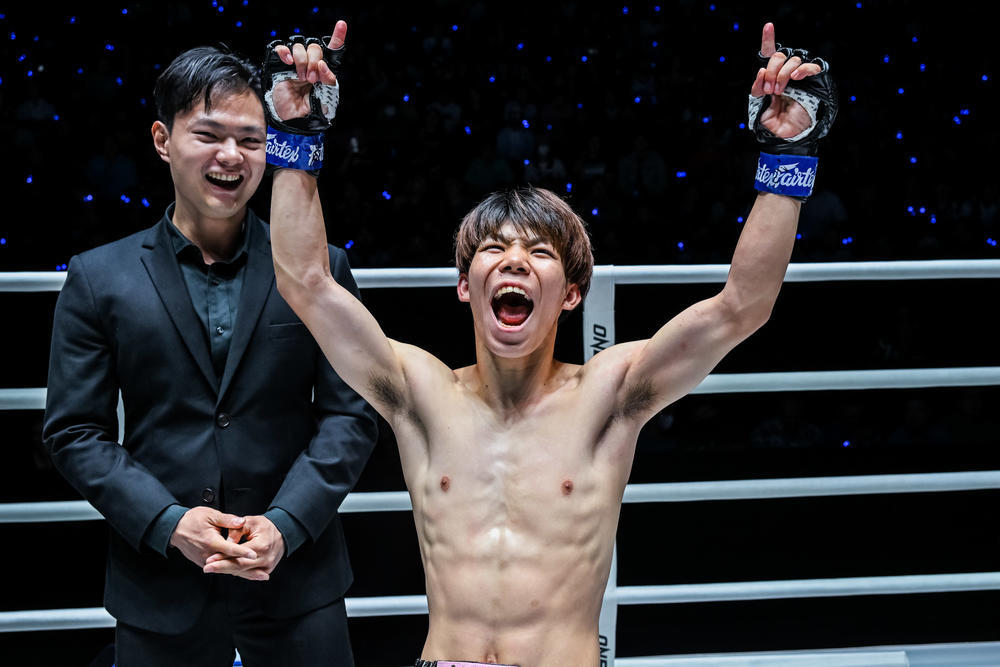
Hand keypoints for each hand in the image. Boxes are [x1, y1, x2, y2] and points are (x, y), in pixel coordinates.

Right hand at [169, 507, 256, 567]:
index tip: (255, 554)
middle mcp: (208, 555)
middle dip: (248, 571)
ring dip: (243, 573)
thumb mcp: (210, 515)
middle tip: (264, 575)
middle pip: (231, 564)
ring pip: (226, 569)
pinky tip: (245, 573)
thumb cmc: (192, 519)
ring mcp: (205, 561)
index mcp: (211, 542)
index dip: (243, 552)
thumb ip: (227, 520)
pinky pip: (220, 568)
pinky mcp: (203, 563)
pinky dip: (233, 570)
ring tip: (259, 576)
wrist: (175, 529)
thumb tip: (241, 522)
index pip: (230, 549)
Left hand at [202, 515, 285, 580]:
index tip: (210, 559)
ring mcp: (267, 567)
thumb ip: (236, 530)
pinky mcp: (266, 570)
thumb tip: (226, 542)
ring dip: (227, 570)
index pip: (239, 554)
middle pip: (239, 566)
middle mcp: (265, 558)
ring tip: (211, 569)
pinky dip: (236, 571)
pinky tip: (224, 570)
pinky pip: (248, 573)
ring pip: (243, 571)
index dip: (223, 557)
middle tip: (207, 568)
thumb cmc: (265, 526)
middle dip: (221, 567)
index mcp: (262, 546)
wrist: (283, 532)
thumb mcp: (251, 521)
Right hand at [269, 21, 346, 120]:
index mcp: (324, 69)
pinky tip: (288, 62)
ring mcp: (295, 62)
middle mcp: (311, 62)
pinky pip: (281, 48)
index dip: (338, 36)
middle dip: (314, 62)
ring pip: (299, 47)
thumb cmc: (312, 108)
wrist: (294, 118)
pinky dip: (284, 52)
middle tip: (312, 79)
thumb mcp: (328, 97)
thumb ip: (329, 81)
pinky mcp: (279, 64)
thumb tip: (322, 65)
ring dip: (302, 61)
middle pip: (315, 47)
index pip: (333, 48)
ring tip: (301, 78)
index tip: (342, 24)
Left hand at [750, 23, 822, 137]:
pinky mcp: (814, 82)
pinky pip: (813, 67)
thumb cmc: (773, 121)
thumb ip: (757, 89)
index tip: (769, 26)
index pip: (770, 54)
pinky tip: (796, 77)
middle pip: (779, 56)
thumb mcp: (758, 105)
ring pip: (792, 60)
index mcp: (772, 76)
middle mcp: (786, 73)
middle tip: (770, 89)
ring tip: (778, 91)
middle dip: (771, 71)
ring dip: (782, 74)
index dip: (769, 39)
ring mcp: (800, 77)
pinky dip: (804, 69)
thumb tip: (762, 72)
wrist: (786, 136)